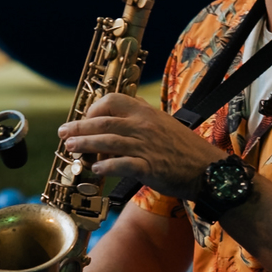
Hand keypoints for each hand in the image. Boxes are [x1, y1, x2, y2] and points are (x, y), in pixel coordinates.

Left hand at [58, 94, 218, 197]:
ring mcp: (146, 146)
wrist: (208, 169)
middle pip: (103, 122)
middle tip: (64, 134)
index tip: (84, 119)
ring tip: (71, 148)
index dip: (93, 110)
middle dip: (79, 127)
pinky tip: (96, 170)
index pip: (111, 101)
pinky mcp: (150, 167)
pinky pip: (122, 164)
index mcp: (146, 113)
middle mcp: (144, 126)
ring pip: (108, 142)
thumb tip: (126, 108)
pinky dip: (106, 167)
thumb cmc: (184, 149)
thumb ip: (143, 116)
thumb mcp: (164, 123)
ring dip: (85, 145)